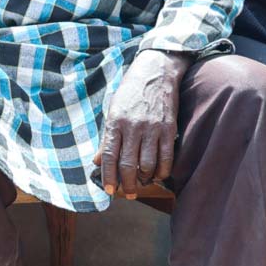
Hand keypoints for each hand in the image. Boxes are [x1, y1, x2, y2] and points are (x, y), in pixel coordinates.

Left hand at [96, 50, 186, 195]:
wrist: (155, 72)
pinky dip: (162, 171)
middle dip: (127, 184)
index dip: (109, 176)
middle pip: (129, 164)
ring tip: (142, 184)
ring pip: (148, 164)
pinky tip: (158, 176)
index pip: (110, 156)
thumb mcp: (112, 111)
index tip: (109, 189)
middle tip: (127, 193)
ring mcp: (152, 128)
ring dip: (145, 179)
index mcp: (115, 122)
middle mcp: (133, 127)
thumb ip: (106, 138)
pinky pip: (166, 157)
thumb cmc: (130, 92)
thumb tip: (97, 161)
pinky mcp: (168, 128)